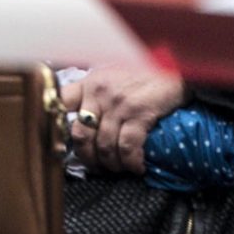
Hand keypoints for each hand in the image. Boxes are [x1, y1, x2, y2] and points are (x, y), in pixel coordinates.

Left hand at [62, 65, 184, 174]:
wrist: (175, 65)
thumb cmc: (144, 71)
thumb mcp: (112, 75)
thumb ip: (96, 94)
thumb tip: (85, 120)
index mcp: (89, 82)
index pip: (61, 102)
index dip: (58, 126)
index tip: (65, 143)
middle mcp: (98, 92)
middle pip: (80, 134)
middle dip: (87, 157)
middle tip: (98, 167)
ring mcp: (118, 103)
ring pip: (104, 146)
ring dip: (111, 164)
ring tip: (120, 168)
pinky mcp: (139, 113)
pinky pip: (127, 147)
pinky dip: (131, 163)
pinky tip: (136, 167)